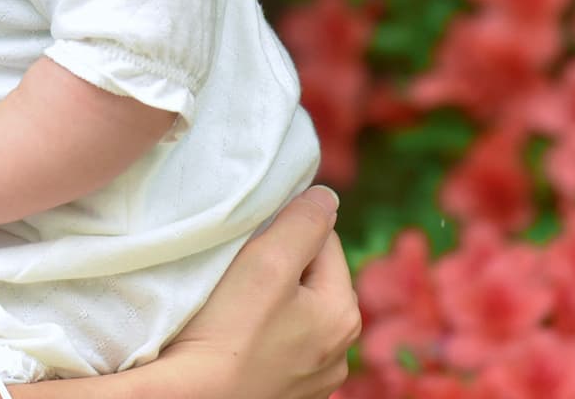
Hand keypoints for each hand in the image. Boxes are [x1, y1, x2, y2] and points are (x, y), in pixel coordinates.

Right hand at [159, 187, 359, 398]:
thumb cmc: (230, 330)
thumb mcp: (269, 261)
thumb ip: (302, 222)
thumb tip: (327, 196)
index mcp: (344, 313)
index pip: (323, 239)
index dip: (285, 227)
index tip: (250, 238)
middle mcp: (340, 352)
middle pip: (310, 276)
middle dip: (281, 263)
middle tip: (239, 267)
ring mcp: (313, 379)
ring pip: (295, 311)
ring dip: (270, 298)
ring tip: (234, 300)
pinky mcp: (286, 393)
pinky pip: (280, 344)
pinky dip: (262, 332)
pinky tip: (236, 334)